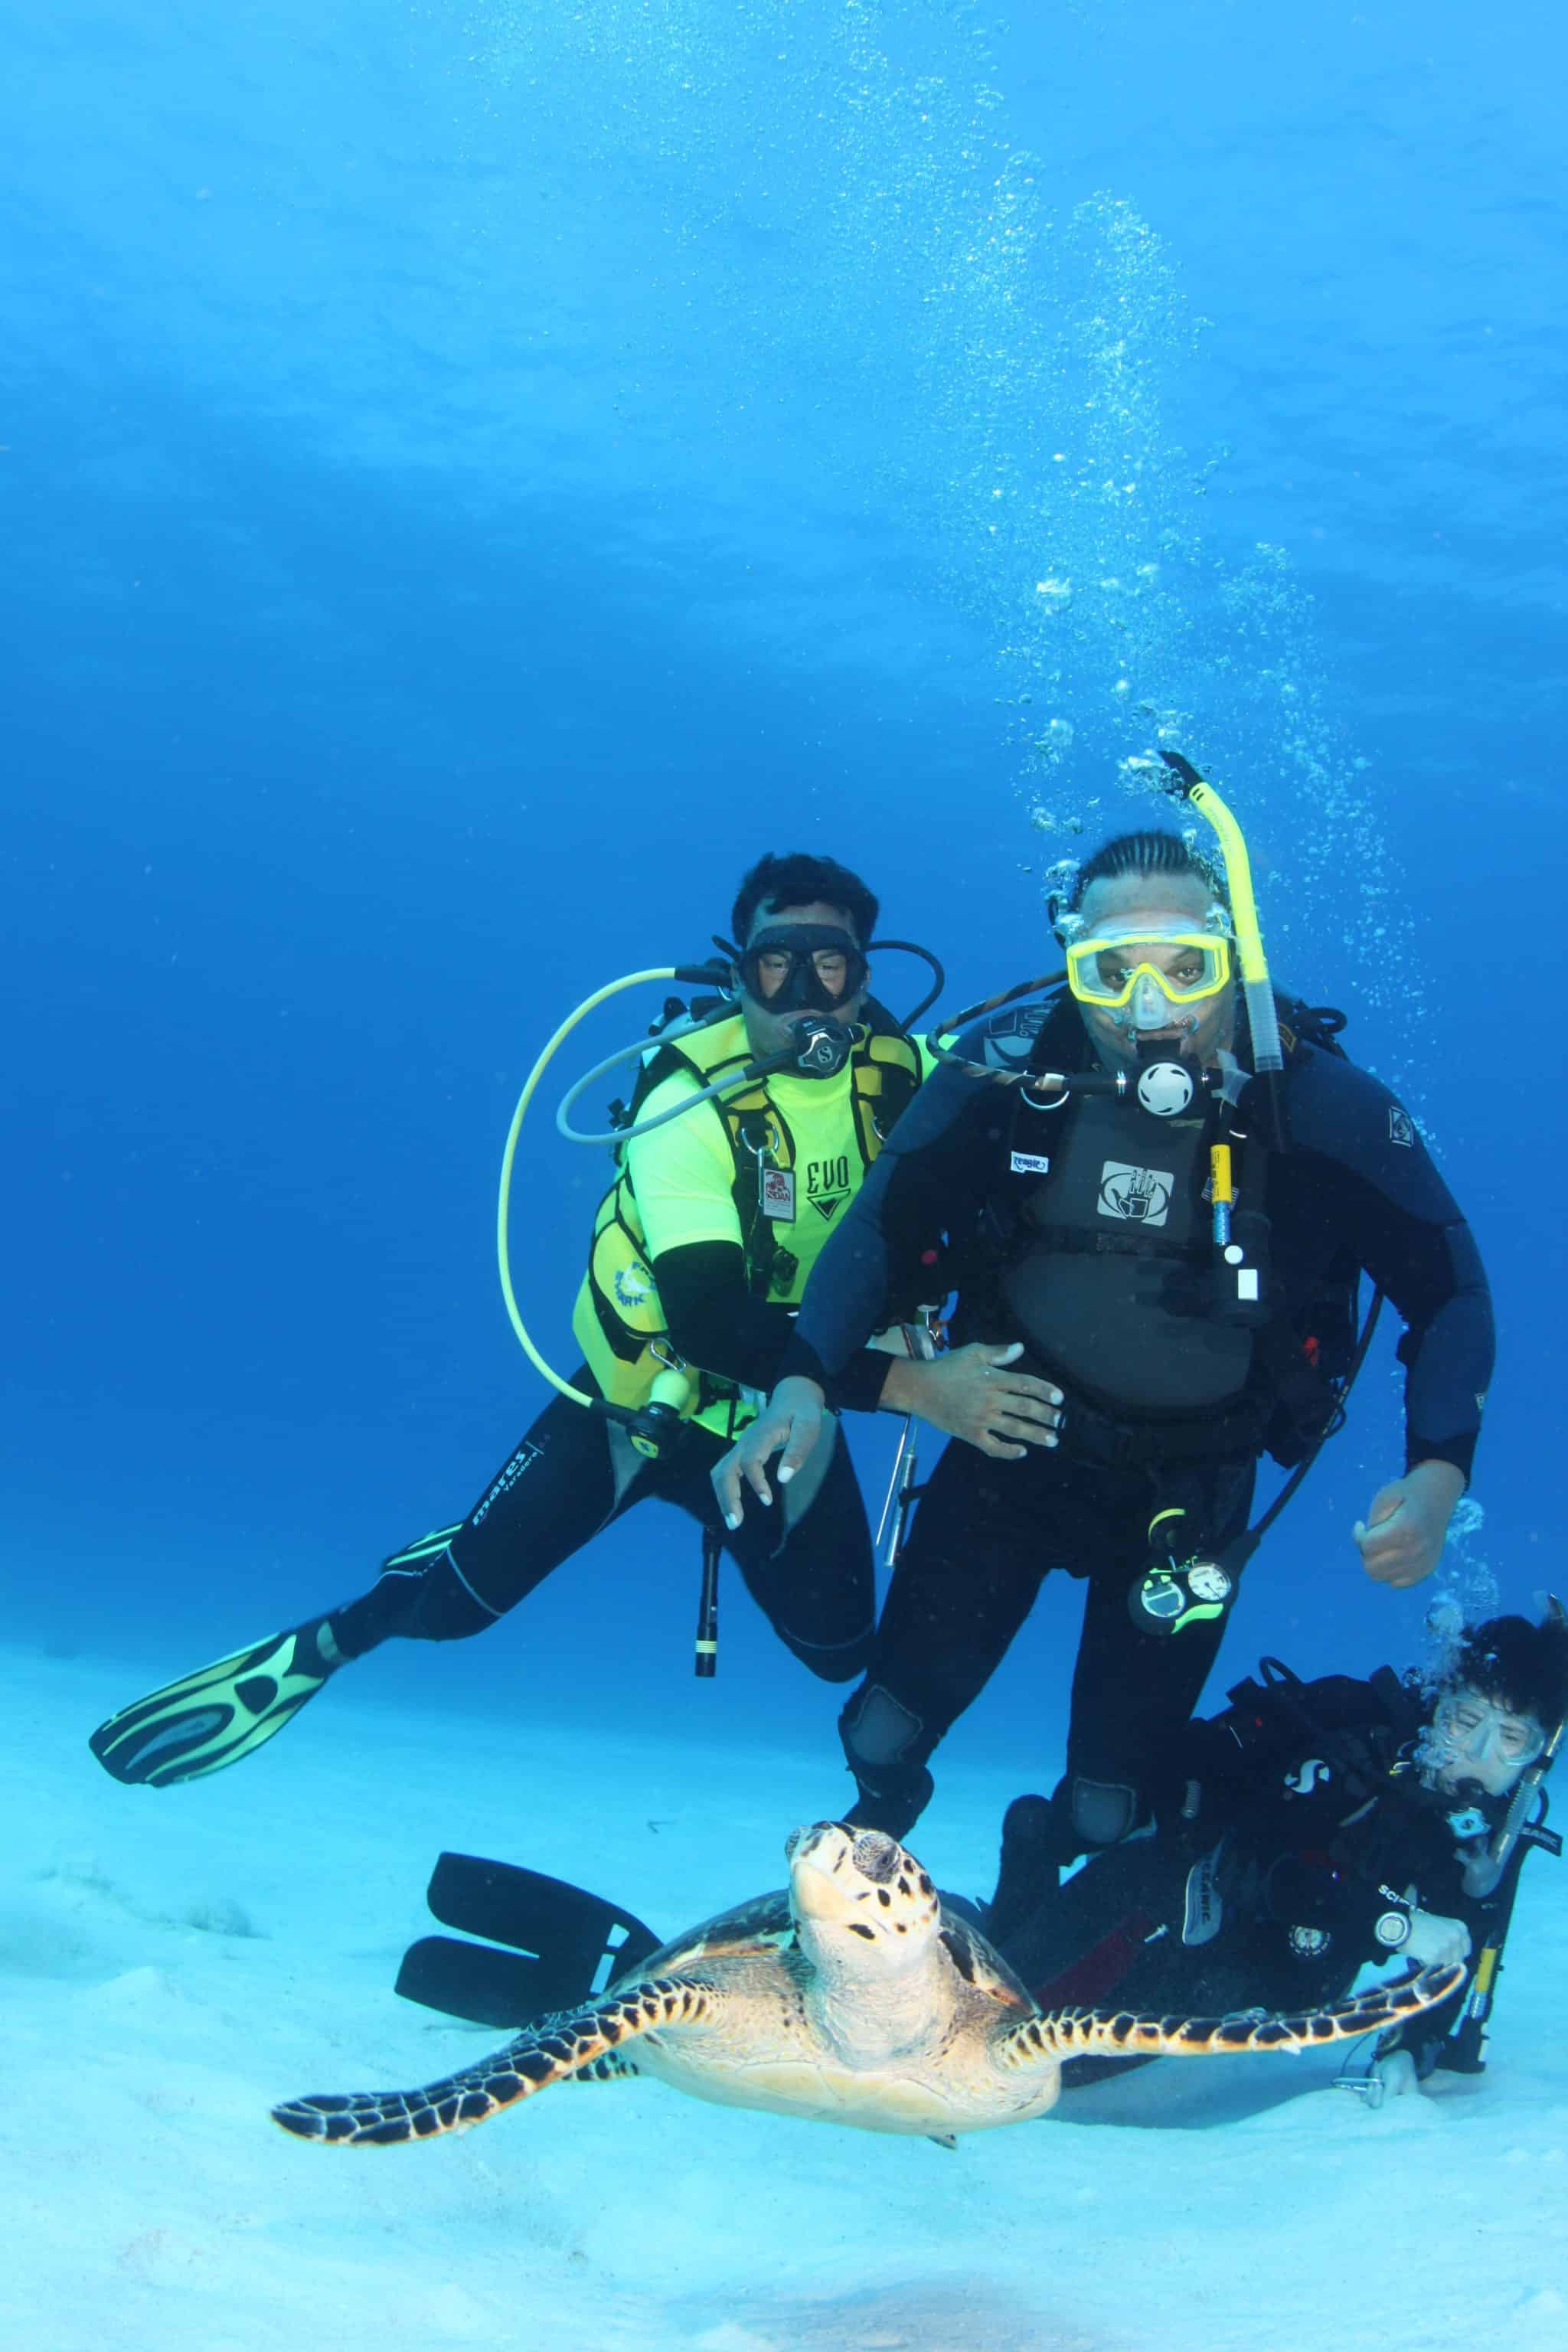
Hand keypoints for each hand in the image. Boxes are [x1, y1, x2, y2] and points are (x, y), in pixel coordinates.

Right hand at [711, 1377, 824, 1527]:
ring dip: (723, 1497)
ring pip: (721, 1472)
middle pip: (725, 1470)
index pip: (750, 1460)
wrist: (792, 1395)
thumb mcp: (808, 1426)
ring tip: (733, 1521)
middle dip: (727, 1497)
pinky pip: (725, 1472)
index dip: (756, 1481)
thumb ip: (798, 1450)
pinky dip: (725, 1490)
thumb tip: (784, 1478)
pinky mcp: (741, 1452)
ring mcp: (740, 1447)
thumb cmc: (802, 1412)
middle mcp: (745, 1442)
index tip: (768, 1501)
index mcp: (761, 1435)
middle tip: (736, 1523)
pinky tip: (733, 1507)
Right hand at [882, 1342, 1061, 1460]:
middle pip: (1025, 1409)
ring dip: (1036, 1435)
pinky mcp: (970, 1434)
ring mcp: (981, 1420)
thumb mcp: (972, 1352)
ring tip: (1053, 1440)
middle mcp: (990, 1400)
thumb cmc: (946, 1368)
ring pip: (1014, 1429)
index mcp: (992, 1379)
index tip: (1059, 1398)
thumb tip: (1021, 1348)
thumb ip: (998, 1353)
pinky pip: (993, 1446)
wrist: (919, 1388)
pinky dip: (1008, 1451)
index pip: (1025, 1384)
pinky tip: (1022, 1452)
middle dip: (1046, 1416)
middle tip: (1060, 1421)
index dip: (1044, 1391)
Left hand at [1353, 1459, 1465, 1588]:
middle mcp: (1416, 1550)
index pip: (1367, 1547)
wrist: (1437, 1498)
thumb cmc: (1406, 1495)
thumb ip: (1373, 1522)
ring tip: (1381, 1546)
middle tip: (1371, 1537)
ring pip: (1382, 1577)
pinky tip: (1392, 1555)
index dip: (1359, 1535)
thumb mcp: (1384, 1497)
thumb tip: (1366, 1546)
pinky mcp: (1426, 1570)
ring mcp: (1423, 1563)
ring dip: (1376, 1562)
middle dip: (1365, 1552)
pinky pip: (1397, 1582)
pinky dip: (1390, 1571)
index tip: (1361, 1525)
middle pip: (1371, 1567)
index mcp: (1405, 1529)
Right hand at [1404, 1909, 1471, 1968]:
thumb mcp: (1440, 1925)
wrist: (1401, 1923)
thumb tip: (1454, 1956)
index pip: (1466, 1949)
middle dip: (1447, 1959)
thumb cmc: (1418, 1922)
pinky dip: (1427, 1963)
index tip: (1448, 1954)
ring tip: (1424, 1951)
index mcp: (1460, 1928)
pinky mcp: (1436, 1956)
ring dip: (1437, 1961)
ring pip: (1446, 1964)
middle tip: (1435, 1954)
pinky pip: (1434, 1965)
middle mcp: (1456, 1937)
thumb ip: (1450, 1938)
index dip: (1456, 1953)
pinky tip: (1419, 1953)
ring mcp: (1447, 1947)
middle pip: (1458, 1959)